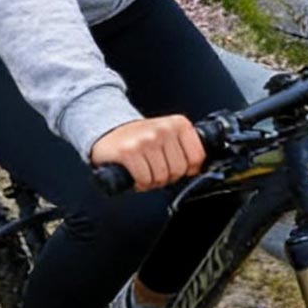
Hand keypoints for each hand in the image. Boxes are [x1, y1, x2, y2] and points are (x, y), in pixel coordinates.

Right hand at [90, 115, 204, 191]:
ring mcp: (146, 139)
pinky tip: (136, 175)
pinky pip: (144, 179)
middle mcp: (164, 129)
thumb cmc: (141, 138)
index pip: (197, 157)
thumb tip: (198, 170)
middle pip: (179, 170)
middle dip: (167, 177)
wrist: (109, 132)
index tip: (177, 168)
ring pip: (161, 176)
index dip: (187, 170)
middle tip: (156, 171)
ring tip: (145, 172)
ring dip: (152, 182)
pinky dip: (140, 183)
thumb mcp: (168, 135)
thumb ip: (184, 147)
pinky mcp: (129, 151)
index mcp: (179, 124)